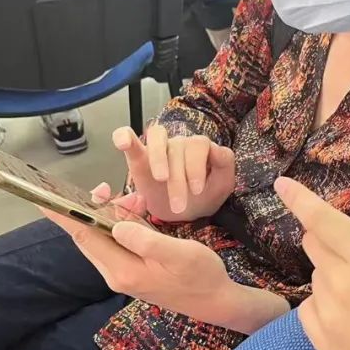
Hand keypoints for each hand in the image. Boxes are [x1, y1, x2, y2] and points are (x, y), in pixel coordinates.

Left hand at [42, 204, 234, 323]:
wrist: (217, 301)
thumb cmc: (201, 276)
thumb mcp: (179, 254)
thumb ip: (146, 240)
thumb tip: (116, 223)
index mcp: (122, 270)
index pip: (84, 236)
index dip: (63, 214)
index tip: (42, 197)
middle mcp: (115, 273)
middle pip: (88, 235)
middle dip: (92, 207)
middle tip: (109, 187)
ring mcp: (123, 273)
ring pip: (102, 237)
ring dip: (112, 214)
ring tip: (138, 201)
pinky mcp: (132, 270)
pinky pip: (116, 242)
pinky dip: (122, 223)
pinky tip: (140, 214)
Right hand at [114, 125, 234, 222]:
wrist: (183, 213)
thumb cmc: (203, 197)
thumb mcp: (221, 186)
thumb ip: (225, 165)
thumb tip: (217, 149)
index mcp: (201, 149)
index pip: (200, 145)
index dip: (197, 165)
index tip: (196, 191)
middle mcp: (180, 144)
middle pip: (178, 148)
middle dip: (179, 179)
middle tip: (179, 205)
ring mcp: (160, 147)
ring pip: (157, 137)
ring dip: (158, 157)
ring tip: (161, 179)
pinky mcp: (139, 156)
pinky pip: (128, 136)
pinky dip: (124, 136)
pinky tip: (124, 143)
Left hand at [275, 177, 349, 349]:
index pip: (323, 220)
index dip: (299, 199)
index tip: (282, 184)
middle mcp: (343, 283)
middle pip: (314, 244)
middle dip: (331, 241)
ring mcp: (328, 316)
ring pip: (316, 276)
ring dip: (334, 276)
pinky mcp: (321, 342)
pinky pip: (310, 307)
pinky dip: (327, 304)